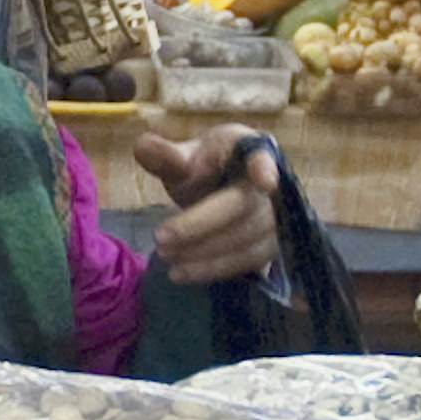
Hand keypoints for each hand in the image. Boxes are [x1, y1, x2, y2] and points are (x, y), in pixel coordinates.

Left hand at [135, 125, 283, 288]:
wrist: (224, 191)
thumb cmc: (205, 170)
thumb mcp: (184, 159)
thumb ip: (166, 156)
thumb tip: (142, 146)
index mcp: (249, 149)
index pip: (262, 156)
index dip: (264, 169)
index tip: (266, 182)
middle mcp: (274, 183)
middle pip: (242, 206)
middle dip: (200, 225)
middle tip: (160, 239)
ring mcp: (277, 218)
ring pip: (245, 240)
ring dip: (203, 253)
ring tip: (166, 257)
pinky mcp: (272, 246)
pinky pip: (246, 262)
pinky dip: (213, 269)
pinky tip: (182, 273)